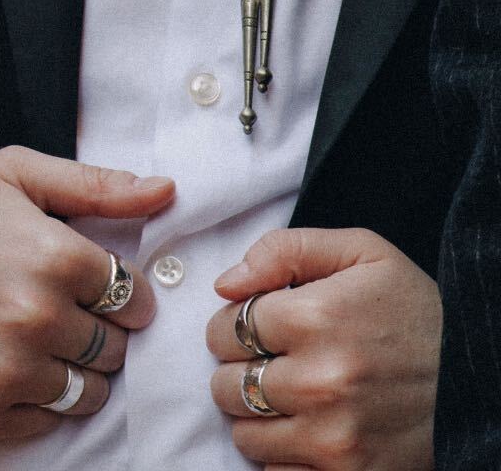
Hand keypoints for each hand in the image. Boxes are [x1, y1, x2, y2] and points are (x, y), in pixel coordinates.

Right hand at [0, 146, 174, 437]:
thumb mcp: (14, 175)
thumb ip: (96, 185)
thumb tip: (167, 191)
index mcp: (56, 256)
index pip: (134, 296)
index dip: (117, 292)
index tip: (90, 288)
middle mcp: (37, 317)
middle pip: (116, 347)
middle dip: (99, 331)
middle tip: (60, 313)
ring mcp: (9, 369)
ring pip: (91, 391)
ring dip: (77, 371)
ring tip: (40, 343)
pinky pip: (48, 421)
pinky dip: (39, 400)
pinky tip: (10, 365)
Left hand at [206, 228, 439, 469]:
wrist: (479, 381)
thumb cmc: (416, 314)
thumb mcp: (362, 255)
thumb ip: (284, 250)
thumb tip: (225, 283)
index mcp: (317, 317)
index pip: (224, 328)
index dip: (237, 326)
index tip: (265, 329)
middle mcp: (321, 380)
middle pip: (225, 383)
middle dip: (244, 371)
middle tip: (281, 363)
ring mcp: (332, 435)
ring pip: (244, 432)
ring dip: (260, 416)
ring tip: (297, 397)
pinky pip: (273, 469)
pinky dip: (285, 452)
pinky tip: (313, 428)